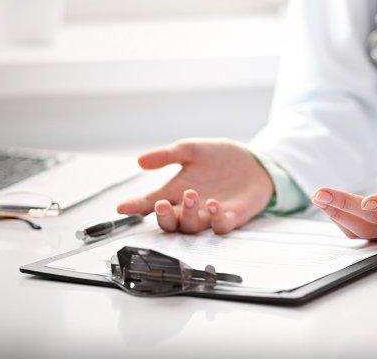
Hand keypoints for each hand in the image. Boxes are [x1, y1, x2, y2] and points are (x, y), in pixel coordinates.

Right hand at [116, 138, 273, 233]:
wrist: (254, 161)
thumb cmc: (220, 158)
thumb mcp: (192, 150)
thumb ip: (168, 155)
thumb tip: (141, 160)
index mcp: (176, 191)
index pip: (151, 203)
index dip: (136, 206)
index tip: (122, 207)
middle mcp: (190, 207)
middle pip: (170, 223)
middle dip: (163, 216)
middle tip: (160, 204)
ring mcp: (210, 214)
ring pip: (193, 226)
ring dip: (189, 214)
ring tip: (191, 195)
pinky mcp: (231, 217)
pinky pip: (220, 226)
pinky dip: (215, 218)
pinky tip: (214, 204)